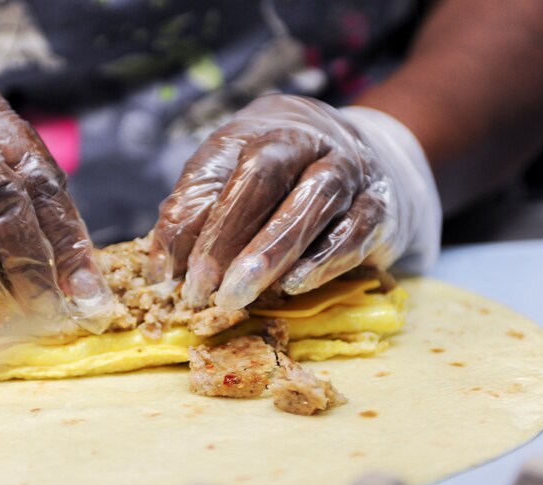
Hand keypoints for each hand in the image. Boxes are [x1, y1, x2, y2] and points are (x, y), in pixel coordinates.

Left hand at [149, 94, 440, 309]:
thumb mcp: (233, 181)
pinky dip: (323, 259)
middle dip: (226, 235)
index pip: (212, 169)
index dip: (184, 222)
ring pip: (313, 199)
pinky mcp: (379, 204)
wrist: (370, 156)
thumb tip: (163, 269)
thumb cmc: (283, 180)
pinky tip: (294, 285)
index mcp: (254, 132)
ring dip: (271, 251)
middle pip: (263, 173)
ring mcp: (347, 168)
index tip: (163, 274)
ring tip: (237, 295)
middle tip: (200, 290)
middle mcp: (302, 140)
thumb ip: (198, 215)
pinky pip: (355, 229)